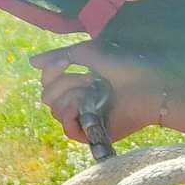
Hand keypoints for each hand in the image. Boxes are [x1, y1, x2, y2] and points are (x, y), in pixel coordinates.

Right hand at [32, 40, 184, 145]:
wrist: (154, 85)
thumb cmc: (129, 66)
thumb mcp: (90, 53)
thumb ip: (59, 56)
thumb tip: (30, 62)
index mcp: (79, 81)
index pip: (48, 82)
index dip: (51, 71)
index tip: (65, 61)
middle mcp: (81, 99)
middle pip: (48, 96)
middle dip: (62, 83)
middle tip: (88, 79)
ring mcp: (87, 116)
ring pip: (55, 111)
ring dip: (70, 96)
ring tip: (92, 90)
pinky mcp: (96, 132)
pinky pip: (68, 129)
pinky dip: (69, 115)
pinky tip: (78, 106)